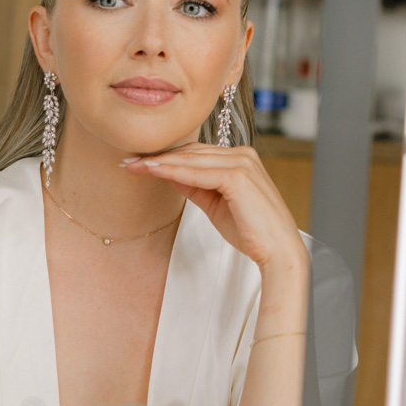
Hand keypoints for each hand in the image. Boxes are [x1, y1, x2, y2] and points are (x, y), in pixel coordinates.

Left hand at [125, 143, 304, 278]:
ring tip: (134, 166)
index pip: (196, 153)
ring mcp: (242, 163)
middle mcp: (243, 155)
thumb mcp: (215, 204)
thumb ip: (195, 186)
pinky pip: (197, 172)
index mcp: (240, 159)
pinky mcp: (238, 176)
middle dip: (158, 157)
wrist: (277, 252)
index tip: (139, 164)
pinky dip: (173, 171)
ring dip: (160, 162)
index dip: (167, 157)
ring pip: (191, 160)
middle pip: (191, 153)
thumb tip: (169, 174)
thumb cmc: (251, 231)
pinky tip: (152, 171)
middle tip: (128, 162)